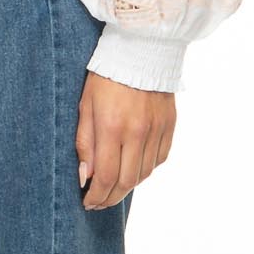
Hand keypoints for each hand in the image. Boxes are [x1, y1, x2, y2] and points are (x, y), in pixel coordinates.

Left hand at [75, 73, 175, 209]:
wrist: (141, 50)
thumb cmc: (106, 76)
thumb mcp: (85, 106)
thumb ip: (84, 143)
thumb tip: (85, 177)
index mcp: (112, 127)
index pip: (106, 177)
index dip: (96, 196)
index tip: (87, 202)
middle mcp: (137, 132)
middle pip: (126, 182)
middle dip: (110, 198)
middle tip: (99, 203)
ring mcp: (156, 130)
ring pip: (144, 174)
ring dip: (127, 187)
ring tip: (114, 188)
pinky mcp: (169, 126)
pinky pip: (159, 159)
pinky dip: (145, 170)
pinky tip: (133, 168)